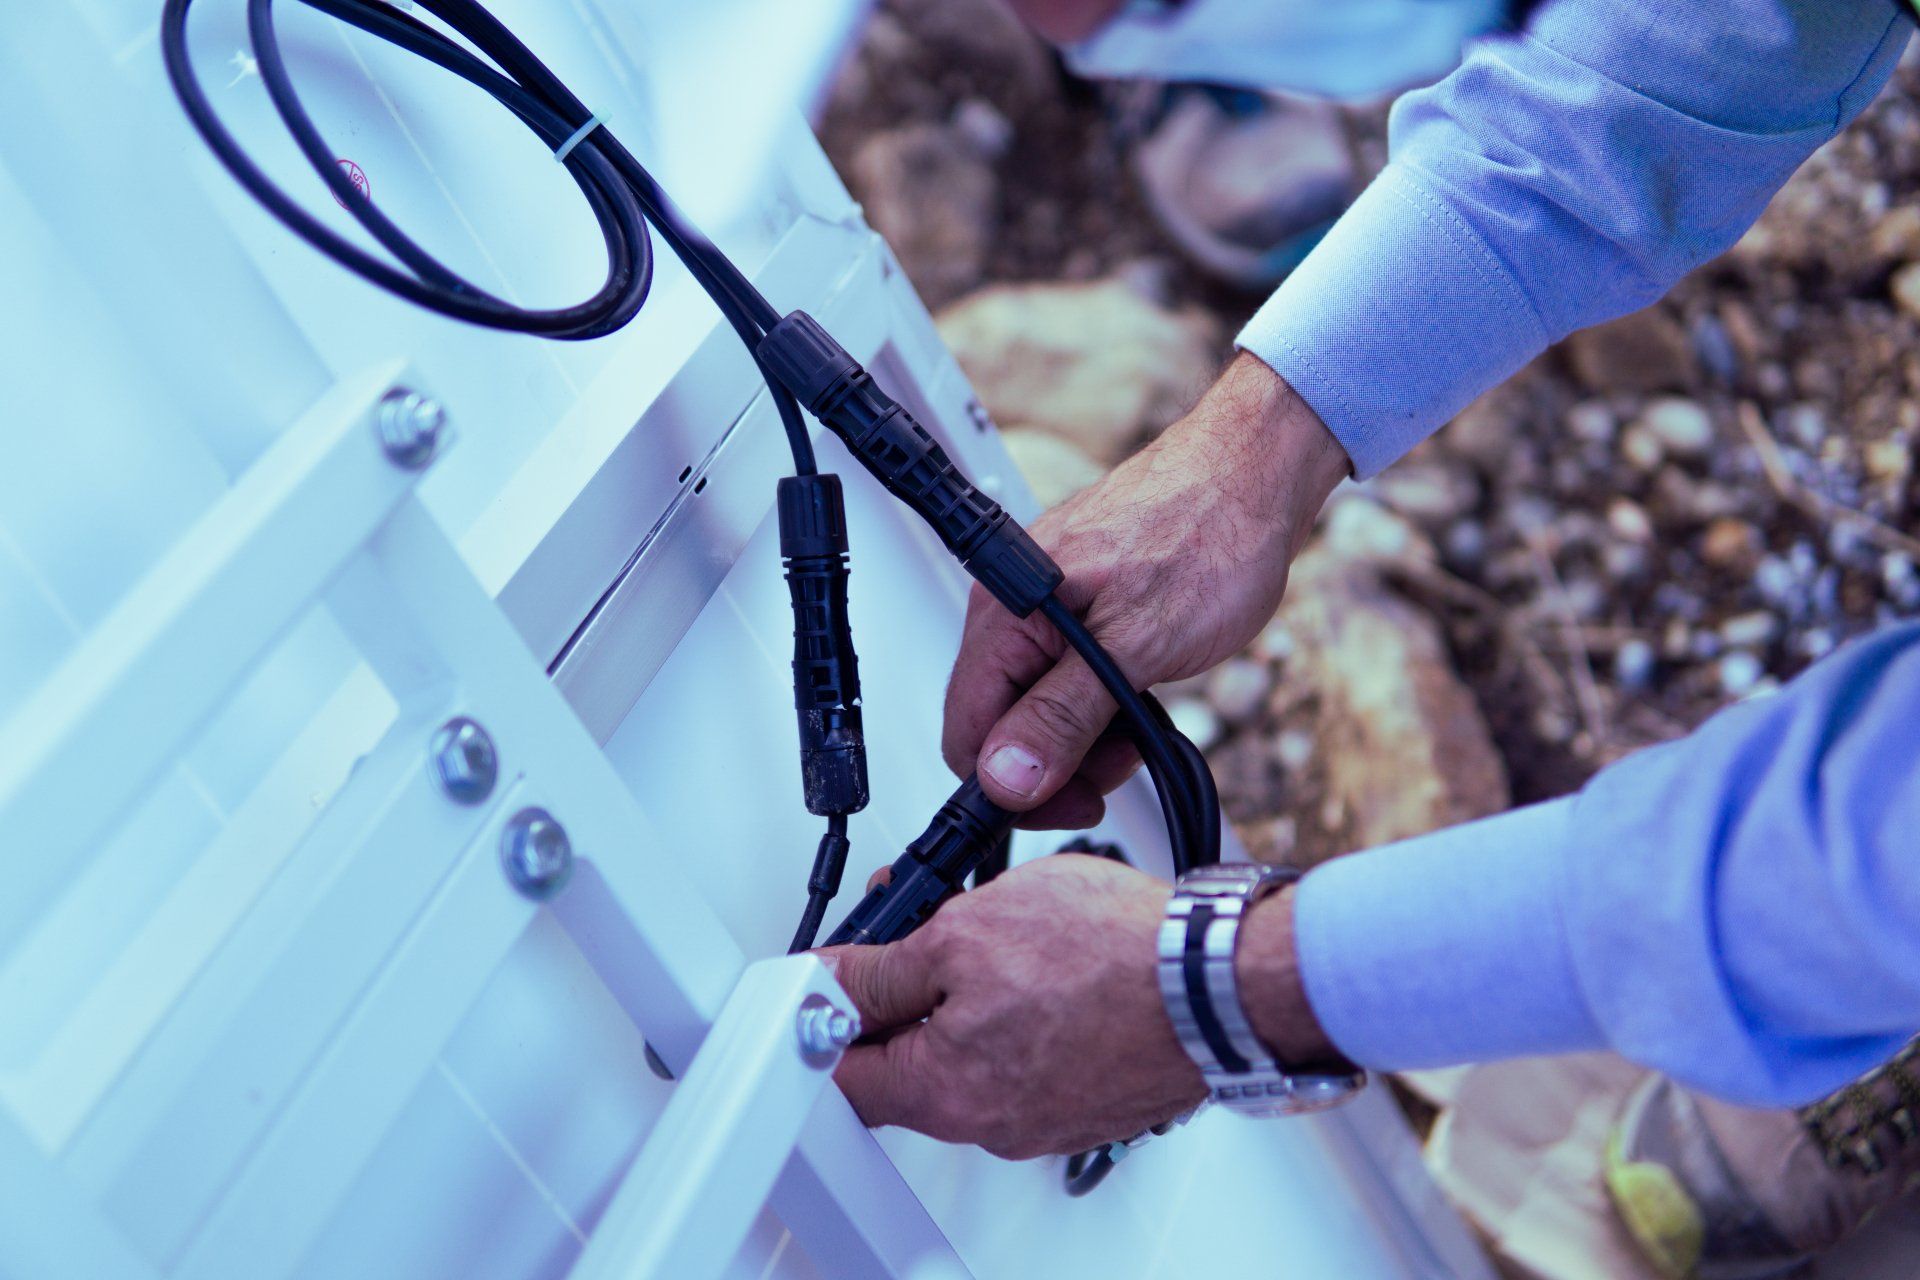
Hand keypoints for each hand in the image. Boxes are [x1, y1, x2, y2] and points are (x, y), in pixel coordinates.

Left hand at [819, 854, 1332, 1158]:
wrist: (1220, 981)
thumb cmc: (1109, 956)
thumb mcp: (963, 932)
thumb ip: (881, 969)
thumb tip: (825, 982)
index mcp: (943, 1092)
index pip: (843, 1073)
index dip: (829, 1014)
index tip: (838, 975)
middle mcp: (989, 1124)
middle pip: (908, 1064)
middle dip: (909, 992)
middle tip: (929, 931)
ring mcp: (1043, 1118)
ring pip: (973, 1055)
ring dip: (972, 998)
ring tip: (1004, 936)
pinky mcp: (1087, 1099)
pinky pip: (1029, 1058)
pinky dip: (1026, 1014)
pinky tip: (1050, 967)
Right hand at [945, 354, 1349, 824]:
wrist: (1254, 476)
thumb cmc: (1208, 536)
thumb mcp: (1138, 647)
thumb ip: (1063, 717)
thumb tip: (1006, 778)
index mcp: (1007, 613)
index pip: (966, 734)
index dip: (1014, 786)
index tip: (1073, 801)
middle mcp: (1012, 607)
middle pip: (998, 726)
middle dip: (1056, 763)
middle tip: (1121, 763)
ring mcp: (1043, 605)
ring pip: (1034, 705)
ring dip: (1083, 737)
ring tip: (1139, 728)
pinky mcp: (1076, 605)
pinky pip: (1064, 676)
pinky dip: (1098, 702)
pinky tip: (1140, 693)